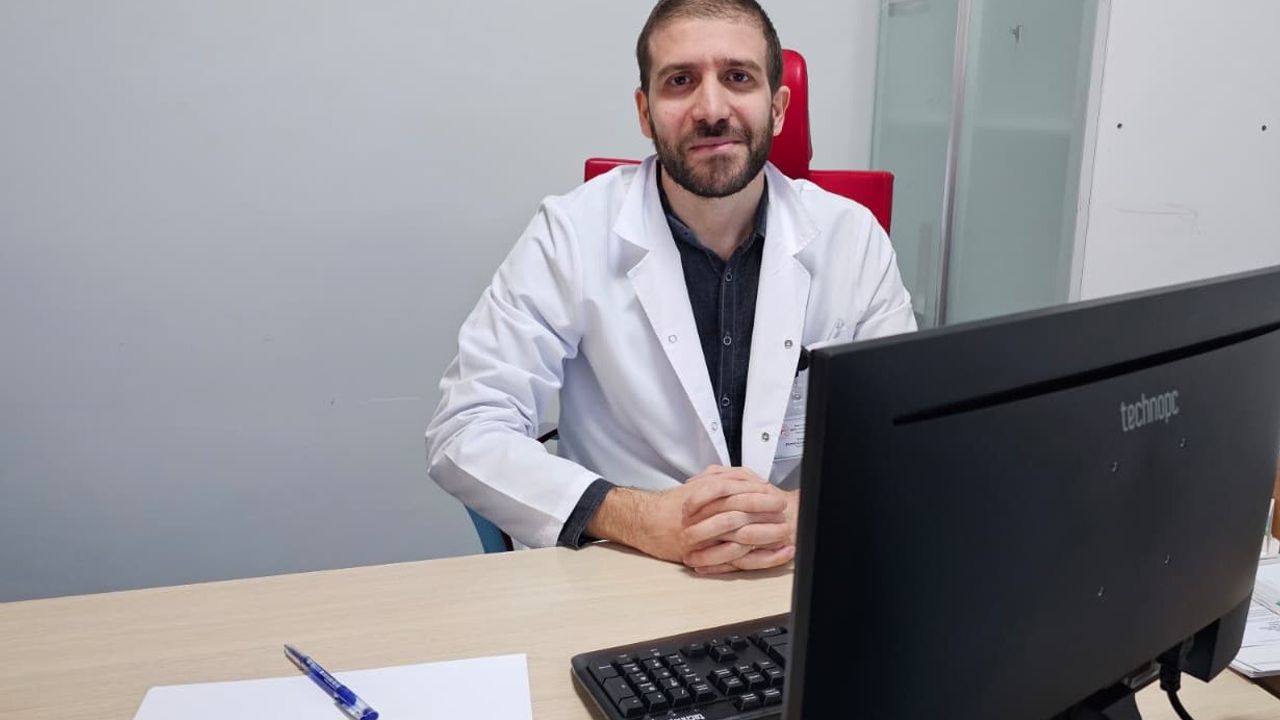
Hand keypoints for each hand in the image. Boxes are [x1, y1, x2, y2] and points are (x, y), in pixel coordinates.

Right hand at [585, 467, 784, 565]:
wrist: (645, 522)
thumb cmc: (673, 505)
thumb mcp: (697, 484)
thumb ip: (722, 479)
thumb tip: (752, 481)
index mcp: (703, 494)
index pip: (735, 488)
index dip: (759, 492)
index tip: (776, 494)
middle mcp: (701, 514)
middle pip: (740, 510)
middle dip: (766, 511)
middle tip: (784, 511)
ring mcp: (700, 536)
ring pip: (738, 535)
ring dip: (765, 535)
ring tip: (784, 533)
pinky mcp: (699, 555)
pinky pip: (731, 559)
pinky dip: (755, 558)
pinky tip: (769, 554)